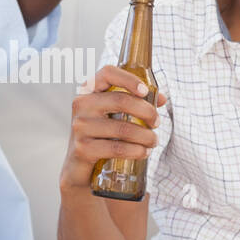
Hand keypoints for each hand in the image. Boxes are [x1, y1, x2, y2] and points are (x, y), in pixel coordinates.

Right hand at [61, 65, 165, 191]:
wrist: (77, 167)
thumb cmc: (99, 136)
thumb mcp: (113, 116)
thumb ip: (135, 104)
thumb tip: (161, 99)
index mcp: (88, 91)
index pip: (107, 73)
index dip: (129, 79)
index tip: (145, 91)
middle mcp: (81, 105)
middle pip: (121, 100)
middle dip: (147, 112)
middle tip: (157, 122)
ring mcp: (80, 127)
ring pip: (123, 128)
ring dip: (146, 136)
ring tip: (153, 141)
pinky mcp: (83, 149)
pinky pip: (117, 148)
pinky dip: (136, 151)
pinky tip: (143, 152)